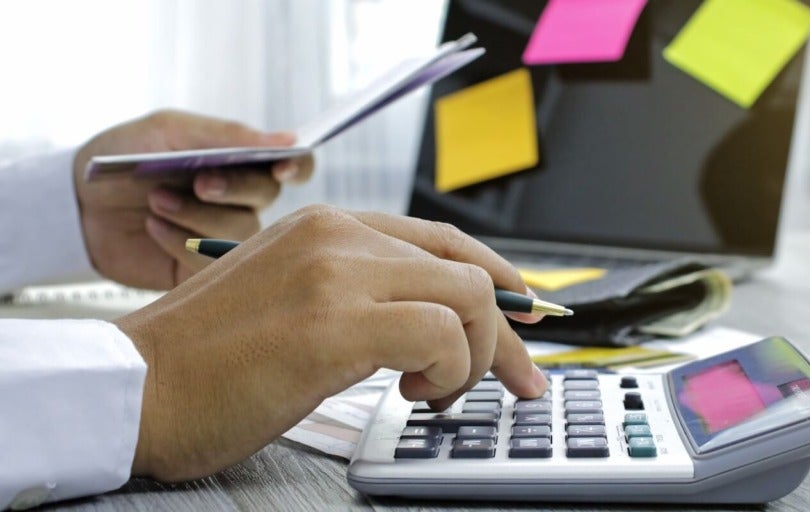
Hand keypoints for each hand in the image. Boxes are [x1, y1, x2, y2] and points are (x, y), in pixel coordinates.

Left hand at [73, 110, 313, 289]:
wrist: (74, 204)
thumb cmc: (122, 158)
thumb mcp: (169, 131)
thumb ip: (227, 135)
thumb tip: (287, 140)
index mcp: (240, 162)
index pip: (293, 166)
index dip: (297, 167)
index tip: (280, 168)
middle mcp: (240, 200)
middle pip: (269, 198)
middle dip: (235, 189)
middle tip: (198, 182)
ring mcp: (222, 236)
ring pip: (242, 233)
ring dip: (199, 216)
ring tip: (157, 202)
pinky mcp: (200, 270)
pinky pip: (212, 265)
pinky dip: (180, 242)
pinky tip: (154, 228)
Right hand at [115, 205, 548, 481]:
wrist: (131, 387)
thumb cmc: (205, 361)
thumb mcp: (292, 302)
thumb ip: (357, 294)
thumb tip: (430, 322)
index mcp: (327, 228)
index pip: (442, 242)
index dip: (496, 280)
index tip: (526, 316)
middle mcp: (337, 237)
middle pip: (466, 270)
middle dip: (507, 331)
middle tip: (518, 379)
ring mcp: (336, 274)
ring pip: (466, 297)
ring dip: (474, 356)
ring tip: (435, 390)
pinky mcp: (334, 323)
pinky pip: (440, 335)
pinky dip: (449, 371)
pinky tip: (416, 392)